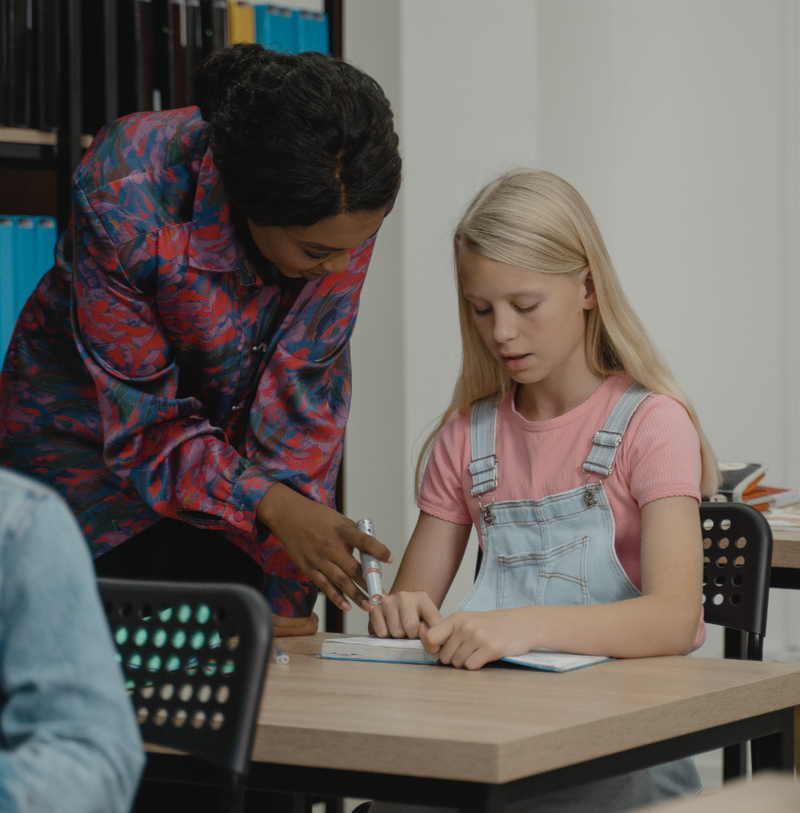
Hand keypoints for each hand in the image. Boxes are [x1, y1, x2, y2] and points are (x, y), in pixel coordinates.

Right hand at [257, 483, 392, 611]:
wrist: (288, 515)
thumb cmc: (317, 516)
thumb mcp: (339, 519)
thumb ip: (354, 534)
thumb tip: (371, 550)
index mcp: (342, 531)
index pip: (364, 542)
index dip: (378, 550)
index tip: (390, 559)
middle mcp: (332, 547)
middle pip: (354, 569)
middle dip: (370, 584)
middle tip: (382, 597)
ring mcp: (320, 559)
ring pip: (341, 582)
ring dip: (356, 596)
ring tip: (369, 606)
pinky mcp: (309, 568)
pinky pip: (325, 586)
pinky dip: (336, 597)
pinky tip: (347, 606)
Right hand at [368, 591, 442, 638]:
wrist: (396, 606)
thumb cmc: (413, 615)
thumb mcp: (427, 619)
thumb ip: (431, 628)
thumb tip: (423, 636)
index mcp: (422, 598)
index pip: (434, 619)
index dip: (432, 636)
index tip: (429, 641)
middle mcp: (404, 596)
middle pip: (411, 626)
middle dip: (412, 635)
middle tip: (410, 631)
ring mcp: (388, 601)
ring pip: (396, 632)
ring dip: (399, 635)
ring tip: (399, 627)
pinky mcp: (374, 608)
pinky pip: (382, 633)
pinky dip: (386, 634)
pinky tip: (389, 626)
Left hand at [423, 609, 531, 669]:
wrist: (520, 624)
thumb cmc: (490, 624)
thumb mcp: (467, 620)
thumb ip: (448, 630)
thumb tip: (426, 643)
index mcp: (456, 618)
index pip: (430, 637)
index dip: (430, 648)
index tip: (438, 651)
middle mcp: (465, 627)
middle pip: (444, 657)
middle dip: (453, 659)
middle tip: (466, 651)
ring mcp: (478, 637)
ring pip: (458, 663)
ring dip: (465, 662)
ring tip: (477, 652)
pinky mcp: (491, 649)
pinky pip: (471, 666)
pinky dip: (476, 665)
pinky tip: (485, 656)